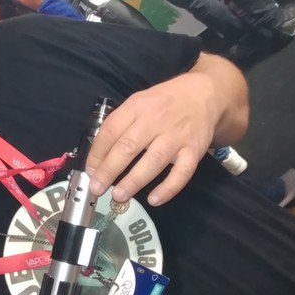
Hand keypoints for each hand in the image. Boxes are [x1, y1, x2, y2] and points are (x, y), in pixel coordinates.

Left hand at [86, 72, 220, 205]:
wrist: (204, 94)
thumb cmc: (163, 103)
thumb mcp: (138, 103)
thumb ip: (120, 125)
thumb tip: (98, 158)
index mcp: (137, 107)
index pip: (111, 130)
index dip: (98, 153)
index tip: (90, 171)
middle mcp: (156, 120)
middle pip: (128, 147)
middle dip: (109, 170)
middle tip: (97, 188)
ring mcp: (176, 136)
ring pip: (153, 161)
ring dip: (134, 181)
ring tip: (118, 196)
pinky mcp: (194, 150)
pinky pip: (182, 172)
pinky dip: (168, 188)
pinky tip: (154, 200)